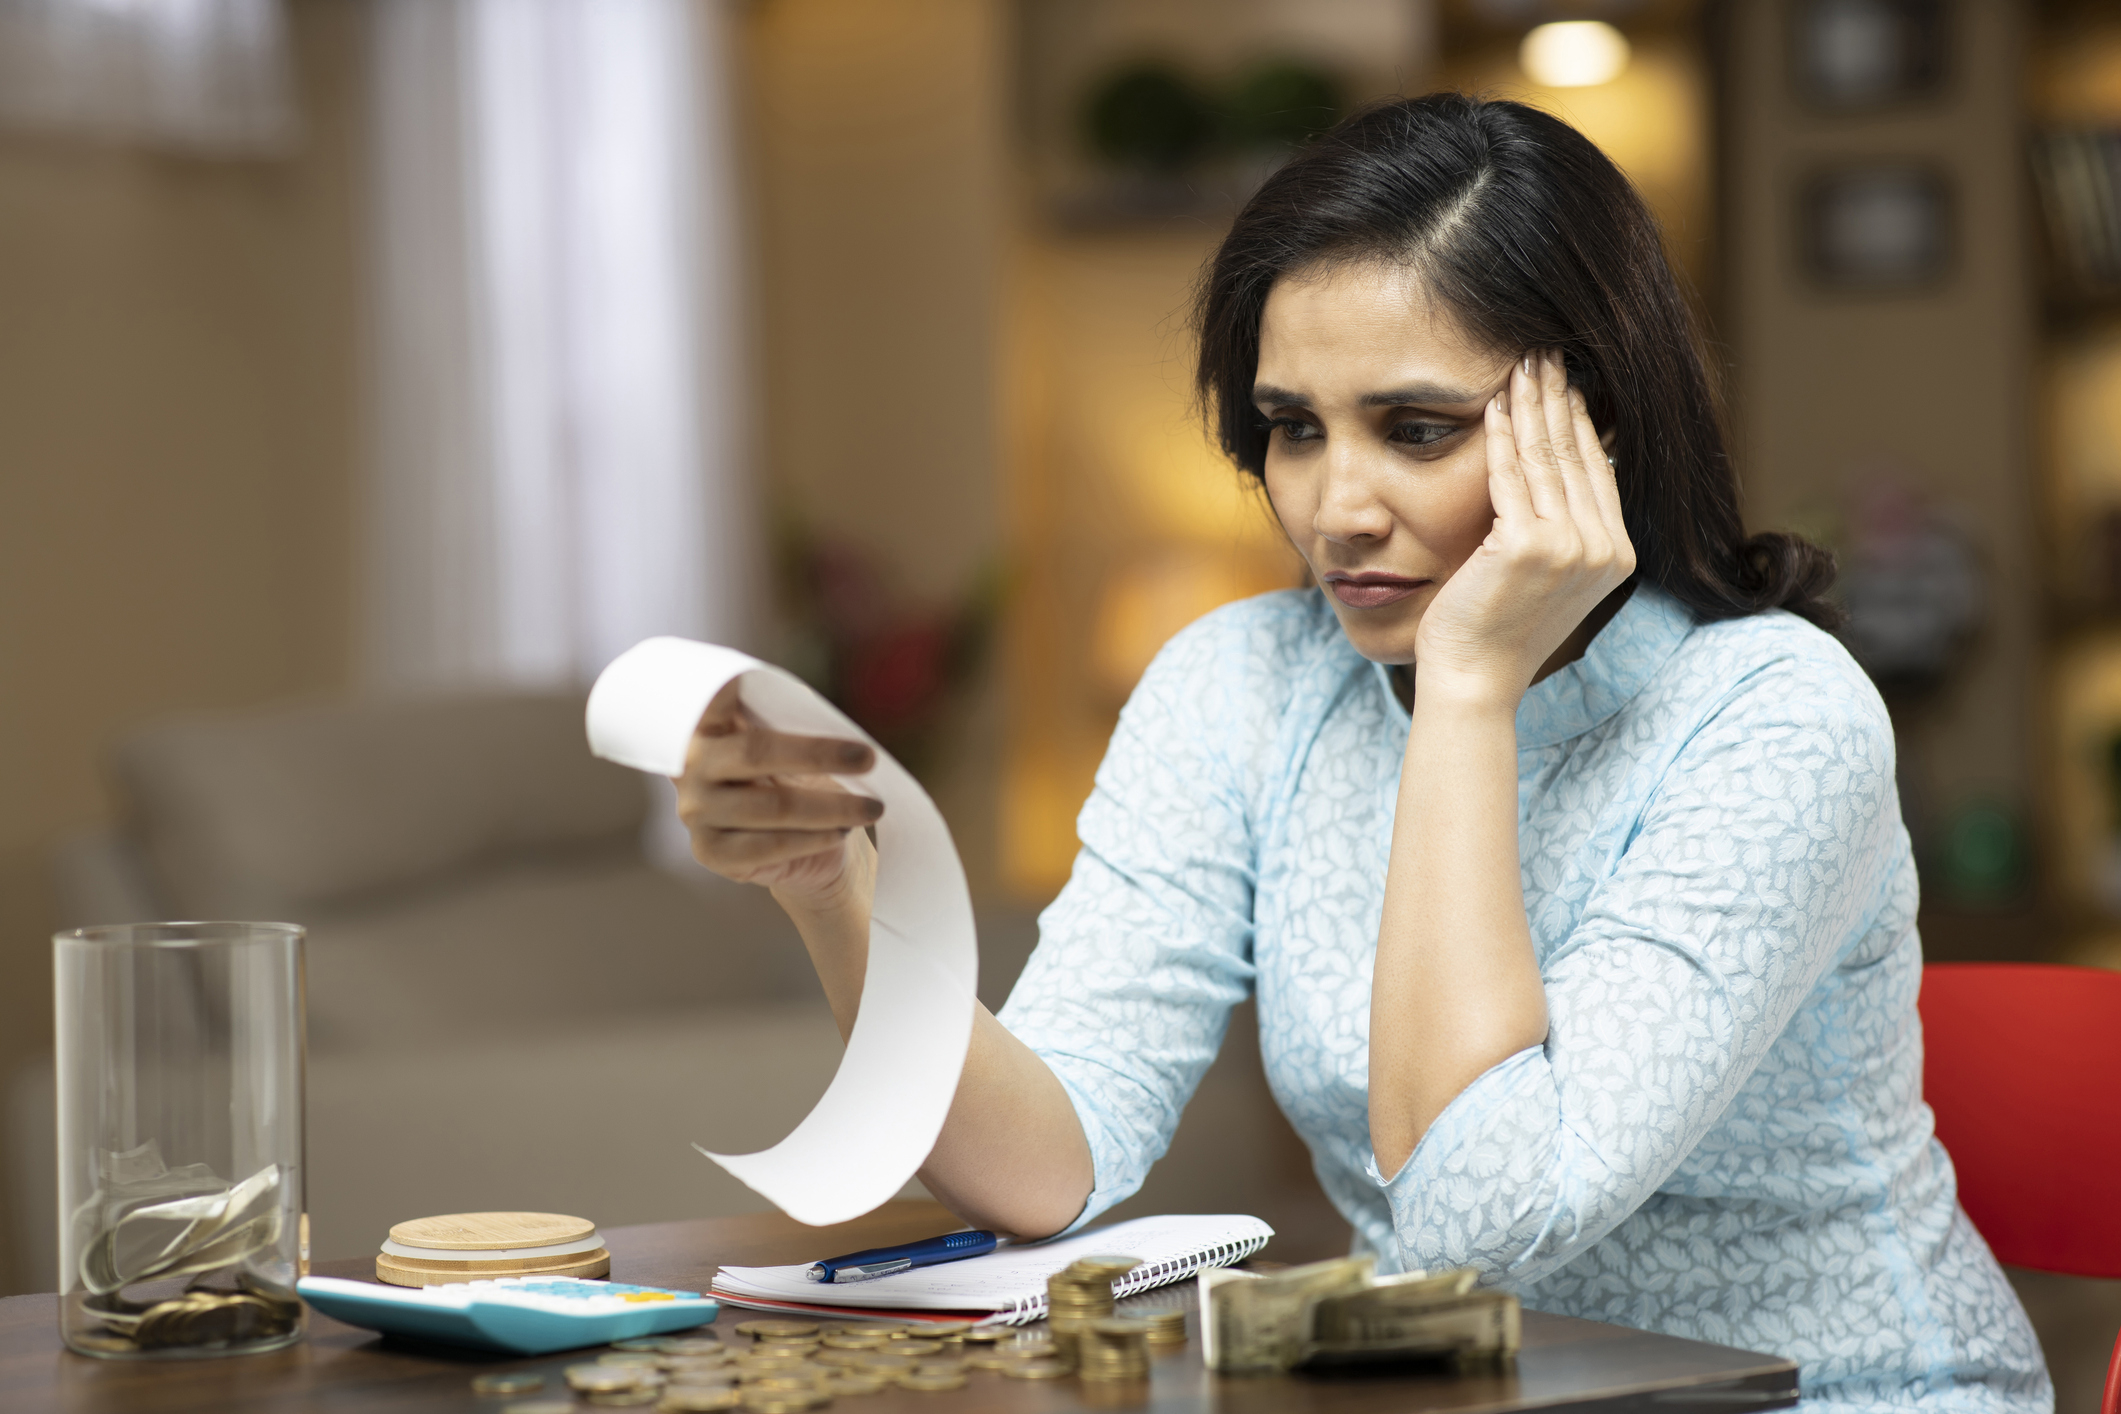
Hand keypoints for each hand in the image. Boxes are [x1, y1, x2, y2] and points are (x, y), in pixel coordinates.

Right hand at [674, 681, 882, 909]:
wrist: (800, 843)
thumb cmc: (799, 777)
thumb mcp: (796, 739)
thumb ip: (795, 718)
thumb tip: (819, 712)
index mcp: (706, 723)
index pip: (714, 694)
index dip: (730, 681)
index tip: (751, 673)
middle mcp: (691, 765)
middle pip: (756, 752)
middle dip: (818, 754)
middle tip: (868, 758)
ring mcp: (696, 810)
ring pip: (773, 806)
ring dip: (831, 807)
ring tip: (872, 807)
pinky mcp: (710, 851)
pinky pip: (769, 846)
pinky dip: (812, 839)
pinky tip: (842, 832)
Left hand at [1412, 349, 1635, 703]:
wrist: (1474, 678)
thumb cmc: (1496, 630)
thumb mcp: (1546, 578)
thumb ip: (1561, 532)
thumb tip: (1558, 479)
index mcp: (1616, 555)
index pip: (1598, 470)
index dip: (1581, 421)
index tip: (1564, 382)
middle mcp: (1603, 548)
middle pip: (1575, 454)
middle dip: (1557, 398)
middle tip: (1542, 352)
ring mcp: (1570, 547)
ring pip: (1545, 458)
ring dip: (1530, 404)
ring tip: (1519, 364)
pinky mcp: (1529, 546)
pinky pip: (1509, 477)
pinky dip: (1499, 436)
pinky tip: (1492, 404)